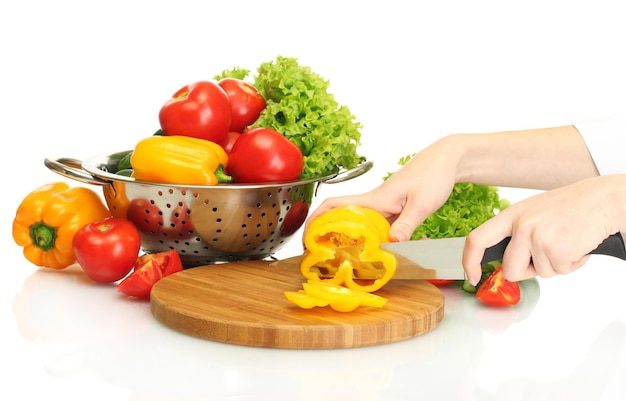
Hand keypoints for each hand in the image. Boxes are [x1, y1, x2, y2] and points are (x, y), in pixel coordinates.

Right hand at [307, 137, 459, 241]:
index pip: (335, 204)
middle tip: (321, 255)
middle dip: (327, 233)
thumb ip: (406, 225)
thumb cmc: (433, 174)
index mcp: (375, 198)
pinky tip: (374, 249)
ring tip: (342, 257)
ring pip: (358, 222)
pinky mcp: (394, 208)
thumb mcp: (422, 204)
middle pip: (341, 216)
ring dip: (347, 237)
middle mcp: (375, 201)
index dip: (316, 218)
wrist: (447, 160)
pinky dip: (370, 237)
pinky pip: (375, 225)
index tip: (306, 236)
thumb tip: (392, 244)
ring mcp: (384, 205)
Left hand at [462, 175, 625, 283]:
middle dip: (529, 272)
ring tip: (567, 243)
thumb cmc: (572, 208)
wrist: (604, 200)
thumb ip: (516, 234)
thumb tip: (505, 262)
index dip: (469, 261)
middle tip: (548, 255)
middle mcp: (521, 225)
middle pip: (510, 269)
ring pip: (538, 274)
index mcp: (511, 215)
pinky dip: (572, 265)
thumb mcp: (534, 214)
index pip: (476, 239)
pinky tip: (578, 245)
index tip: (471, 275)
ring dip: (555, 266)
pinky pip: (560, 272)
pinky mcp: (556, 249)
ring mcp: (537, 237)